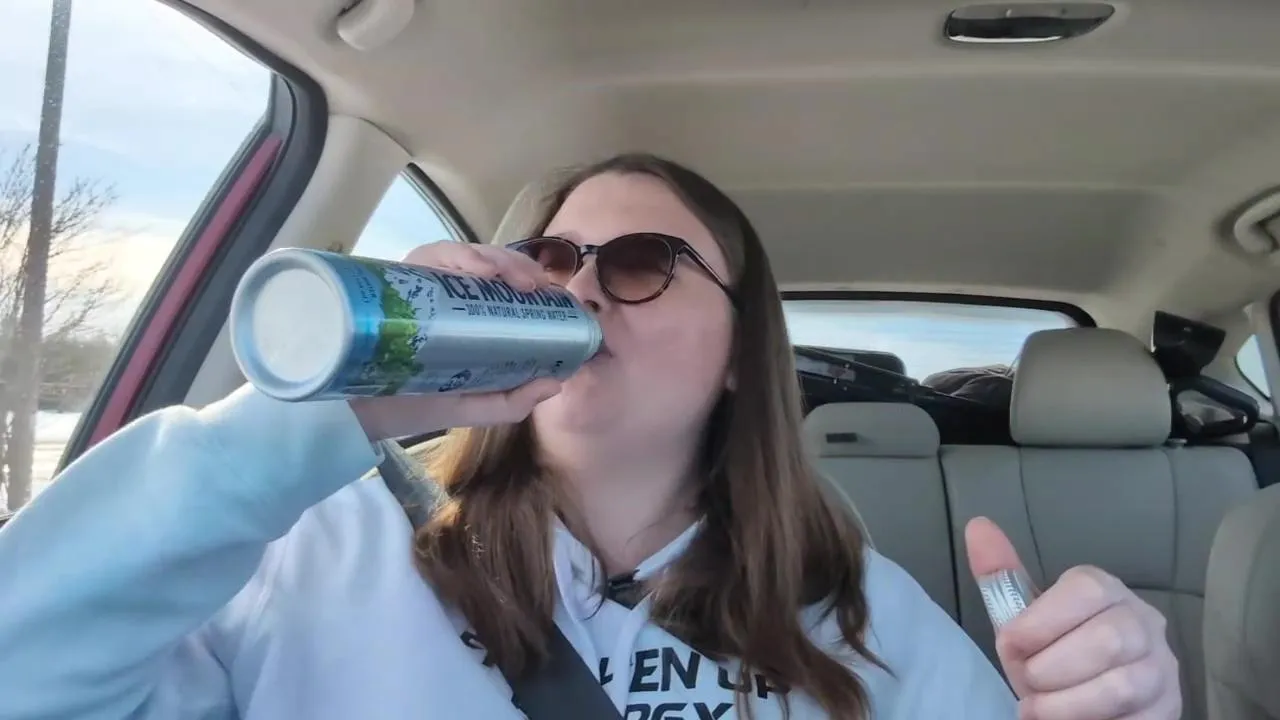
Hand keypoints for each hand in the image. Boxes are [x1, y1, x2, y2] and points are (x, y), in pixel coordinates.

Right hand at [348, 241, 563, 440]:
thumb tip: (555, 383)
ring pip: (464, 253)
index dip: (528, 281)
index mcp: (463, 318)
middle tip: (539, 285)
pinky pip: (432, 255)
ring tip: (518, 279)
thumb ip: (511, 401)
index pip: (500, 285)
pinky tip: (481, 270)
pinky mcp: (398, 277)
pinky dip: (461, 256)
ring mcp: (420, 283)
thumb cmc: (411, 406)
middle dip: (518, 266)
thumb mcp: (470, 407)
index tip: (554, 295)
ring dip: (497, 259)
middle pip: (486, 264)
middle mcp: (443, 295)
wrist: (355, 414)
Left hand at [964, 517, 1180, 719]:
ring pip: (1121, 686)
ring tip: (1036, 709)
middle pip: (1108, 640)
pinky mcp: (1169, 710)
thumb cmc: (1052, 651)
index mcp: (1105, 590)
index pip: (1086, 590)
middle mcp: (1143, 623)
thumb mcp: (1023, 618)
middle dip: (1050, 669)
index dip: (1040, 622)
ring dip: (1065, 705)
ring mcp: (1162, 668)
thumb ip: (1001, 576)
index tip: (1010, 645)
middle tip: (1025, 683)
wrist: (1086, 700)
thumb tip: (977, 526)